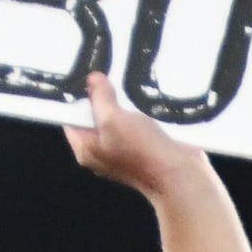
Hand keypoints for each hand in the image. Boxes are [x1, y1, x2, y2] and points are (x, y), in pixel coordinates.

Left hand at [63, 72, 210, 199]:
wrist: (180, 173)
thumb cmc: (142, 152)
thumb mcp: (112, 118)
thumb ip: (100, 97)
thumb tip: (93, 80)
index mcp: (86, 148)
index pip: (72, 118)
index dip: (77, 97)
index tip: (86, 77)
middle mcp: (102, 151)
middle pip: (95, 117)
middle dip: (103, 98)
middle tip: (110, 78)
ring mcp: (124, 150)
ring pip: (118, 118)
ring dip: (124, 104)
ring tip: (129, 88)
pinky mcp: (145, 146)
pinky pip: (137, 123)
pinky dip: (140, 111)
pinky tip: (145, 101)